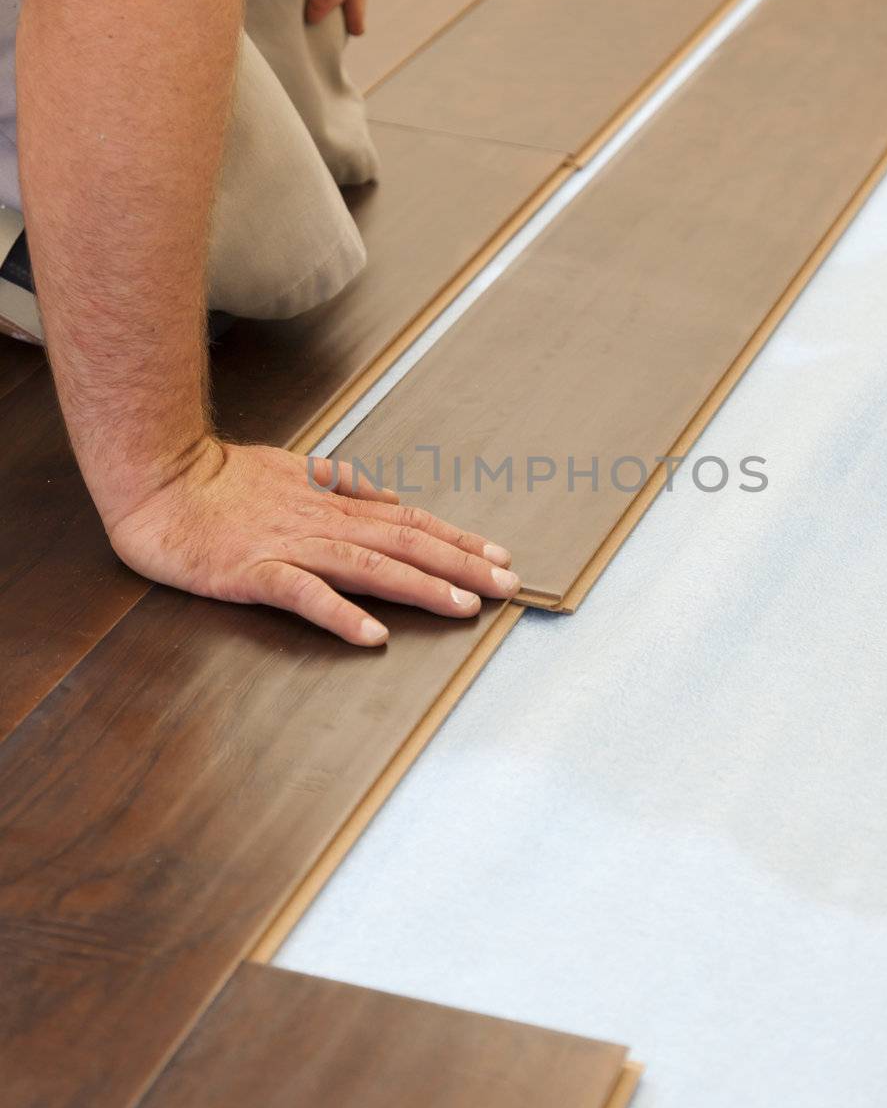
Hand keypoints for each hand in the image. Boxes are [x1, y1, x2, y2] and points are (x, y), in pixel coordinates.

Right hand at [107, 439, 520, 646]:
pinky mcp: (254, 573)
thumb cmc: (220, 479)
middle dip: (460, 564)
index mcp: (333, 501)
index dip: (457, 539)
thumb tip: (387, 497)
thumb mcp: (292, 470)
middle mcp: (322, 521)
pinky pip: (304, 595)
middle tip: (507, 585)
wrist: (158, 480)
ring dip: (420, 585)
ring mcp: (289, 546)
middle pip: (405, 542)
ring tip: (462, 606)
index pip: (409, 520)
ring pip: (368, 565)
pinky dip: (340, 614)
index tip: (499, 557)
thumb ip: (341, 485)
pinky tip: (372, 636)